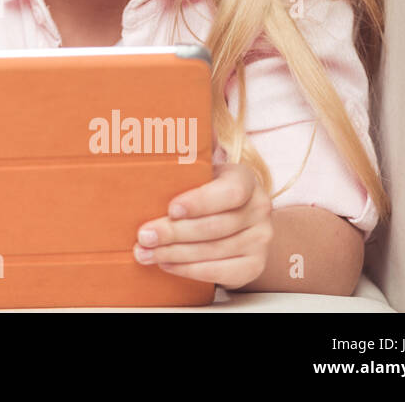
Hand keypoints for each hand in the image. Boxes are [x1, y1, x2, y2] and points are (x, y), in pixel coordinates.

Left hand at [131, 161, 272, 288]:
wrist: (229, 217)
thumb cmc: (204, 189)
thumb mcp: (198, 169)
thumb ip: (186, 152)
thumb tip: (161, 132)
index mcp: (246, 179)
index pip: (230, 191)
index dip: (200, 202)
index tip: (171, 209)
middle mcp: (259, 209)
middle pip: (215, 226)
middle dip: (174, 233)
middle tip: (144, 236)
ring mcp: (260, 239)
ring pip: (214, 251)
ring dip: (174, 254)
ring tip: (145, 252)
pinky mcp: (254, 265)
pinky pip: (220, 273)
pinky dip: (189, 270)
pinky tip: (166, 264)